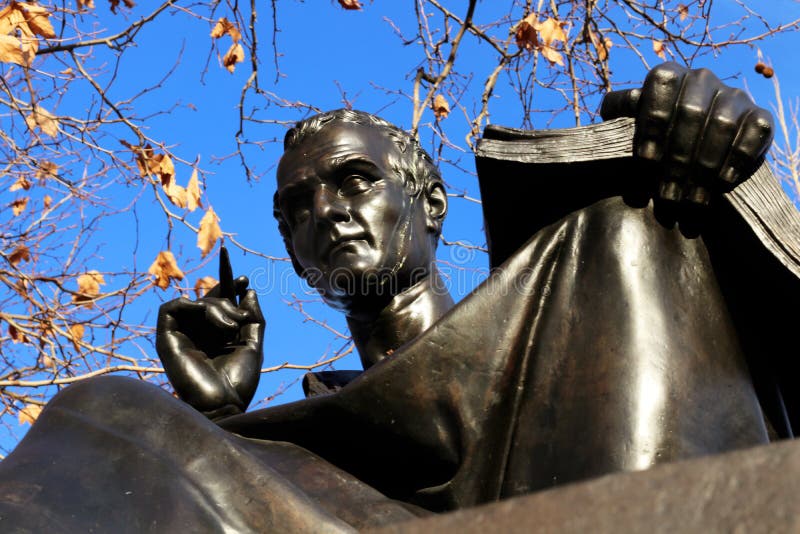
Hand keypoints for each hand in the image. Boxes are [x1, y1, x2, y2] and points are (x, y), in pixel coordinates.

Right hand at [156, 276, 264, 418]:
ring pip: (195, 303)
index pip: (218, 303)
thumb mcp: (253, 345)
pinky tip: (203, 314)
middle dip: (228, 300)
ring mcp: (182, 336)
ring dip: (215, 307)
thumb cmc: (238, 382)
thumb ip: (253, 318)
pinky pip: (170, 308)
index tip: (244, 280)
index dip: (229, 287)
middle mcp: (198, 334)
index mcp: (216, 336)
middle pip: (209, 300)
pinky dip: (188, 303)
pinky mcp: (166, 339)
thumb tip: (250, 291)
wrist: (224, 404)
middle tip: (242, 318)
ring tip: (230, 327)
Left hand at [601, 62, 773, 204]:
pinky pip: (756, 131)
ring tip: (690, 199)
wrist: (695, 147)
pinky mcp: (759, 116)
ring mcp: (734, 96)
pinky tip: (721, 182)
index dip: (653, 124)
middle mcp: (702, 79)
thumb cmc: (654, 136)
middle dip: (677, 159)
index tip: (646, 160)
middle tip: (667, 194)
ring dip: (705, 167)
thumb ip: (620, 113)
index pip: (661, 85)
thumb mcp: (630, 122)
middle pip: (692, 111)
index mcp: (669, 75)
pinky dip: (738, 158)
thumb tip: (610, 110)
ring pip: (723, 124)